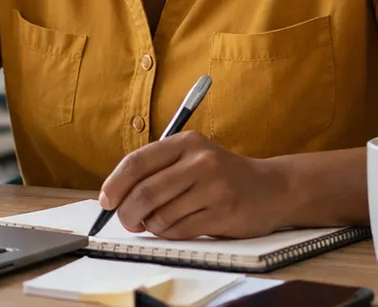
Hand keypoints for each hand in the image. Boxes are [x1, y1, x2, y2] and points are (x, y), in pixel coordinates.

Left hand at [97, 131, 290, 239]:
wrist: (271, 188)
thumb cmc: (222, 175)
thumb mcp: (193, 157)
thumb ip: (158, 169)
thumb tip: (115, 196)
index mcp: (187, 142)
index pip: (137, 162)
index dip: (115, 184)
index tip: (106, 201)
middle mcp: (200, 161)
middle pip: (145, 193)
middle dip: (127, 213)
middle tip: (128, 221)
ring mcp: (213, 187)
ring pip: (160, 216)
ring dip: (152, 226)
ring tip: (161, 222)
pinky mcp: (222, 212)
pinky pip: (179, 231)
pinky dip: (169, 234)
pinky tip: (178, 227)